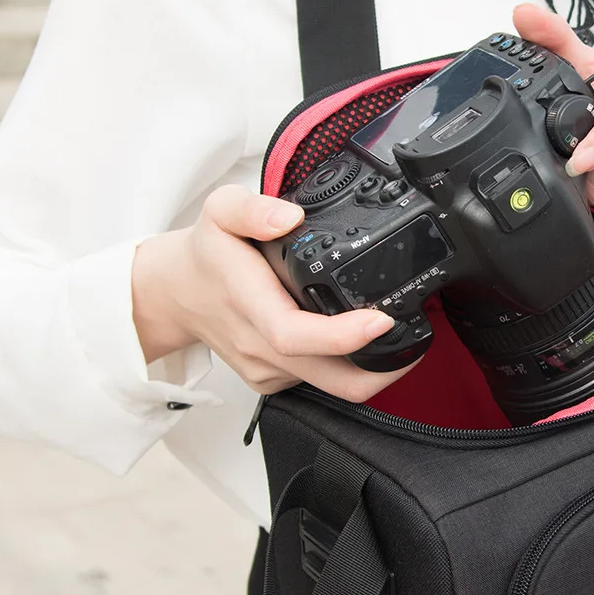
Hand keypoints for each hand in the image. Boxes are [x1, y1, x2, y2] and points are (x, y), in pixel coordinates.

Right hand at [131, 185, 413, 399]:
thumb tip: (289, 216)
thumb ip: (252, 207)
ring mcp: (268, 369)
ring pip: (333, 387)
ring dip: (372, 368)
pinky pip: (320, 384)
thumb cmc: (205, 254)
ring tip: (396, 334)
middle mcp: (261, 346)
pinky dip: (346, 367)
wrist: (174, 294)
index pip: (298, 335)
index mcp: (250, 305)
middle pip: (333, 380)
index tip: (382, 319)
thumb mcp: (219, 210)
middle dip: (385, 369)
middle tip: (419, 337)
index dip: (345, 336)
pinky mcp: (272, 381)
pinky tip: (355, 340)